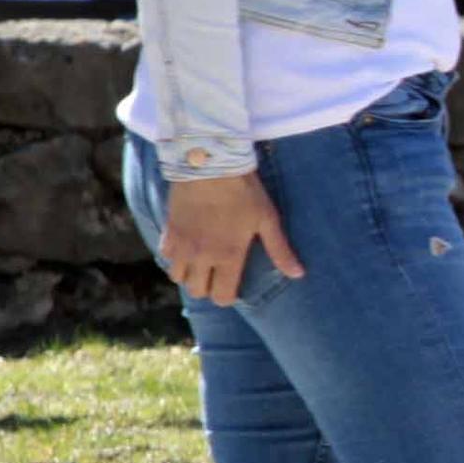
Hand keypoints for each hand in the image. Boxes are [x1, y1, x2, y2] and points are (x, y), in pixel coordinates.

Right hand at [160, 172, 303, 306]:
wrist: (209, 165)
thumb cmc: (244, 192)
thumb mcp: (267, 220)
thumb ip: (279, 250)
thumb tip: (298, 274)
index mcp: (228, 256)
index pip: (221, 297)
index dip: (228, 296)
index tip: (233, 286)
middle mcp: (201, 256)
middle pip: (197, 291)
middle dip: (208, 288)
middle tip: (218, 274)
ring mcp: (181, 245)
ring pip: (178, 277)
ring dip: (190, 274)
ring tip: (202, 263)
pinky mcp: (167, 232)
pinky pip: (165, 257)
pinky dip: (175, 258)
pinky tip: (187, 248)